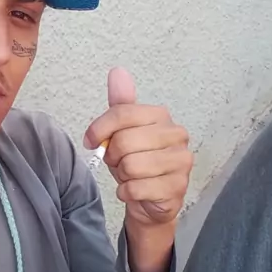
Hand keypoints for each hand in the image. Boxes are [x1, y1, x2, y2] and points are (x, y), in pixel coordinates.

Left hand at [84, 68, 192, 228]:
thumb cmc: (136, 163)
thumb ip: (120, 104)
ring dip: (122, 176)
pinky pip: (137, 187)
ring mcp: (181, 161)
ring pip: (131, 165)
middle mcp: (176, 135)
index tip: (90, 141)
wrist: (150, 200)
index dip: (99, 129)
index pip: (122, 114)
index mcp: (161, 116)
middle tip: (120, 163)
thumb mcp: (123, 132)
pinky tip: (135, 190)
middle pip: (124, 141)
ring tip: (130, 176)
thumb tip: (117, 71)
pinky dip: (127, 192)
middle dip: (114, 157)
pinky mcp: (177, 186)